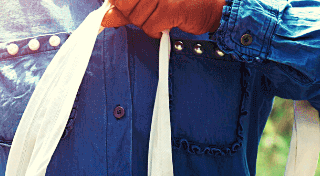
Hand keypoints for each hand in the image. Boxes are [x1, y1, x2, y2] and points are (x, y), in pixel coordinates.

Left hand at [101, 0, 224, 38]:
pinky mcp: (170, 7)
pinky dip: (156, 30)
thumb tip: (106, 17)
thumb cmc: (183, 1)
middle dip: (133, 14)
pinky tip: (166, 23)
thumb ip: (126, 9)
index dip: (120, 3)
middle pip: (124, 4)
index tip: (126, 7)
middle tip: (150, 12)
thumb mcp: (151, 2)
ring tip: (162, 15)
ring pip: (136, 17)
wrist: (213, 5)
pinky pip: (149, 26)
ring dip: (147, 22)